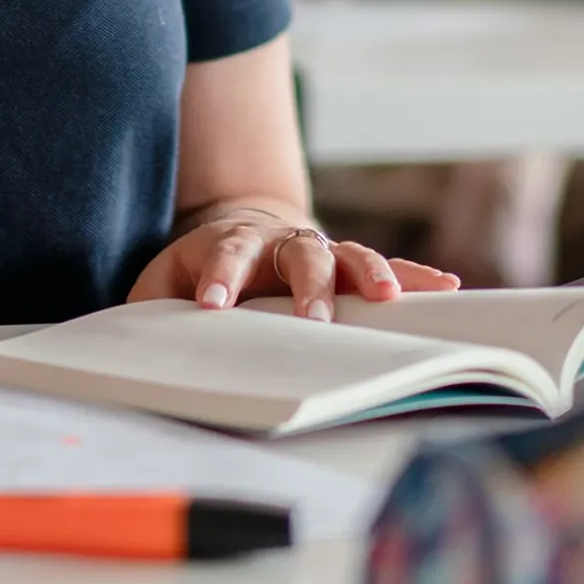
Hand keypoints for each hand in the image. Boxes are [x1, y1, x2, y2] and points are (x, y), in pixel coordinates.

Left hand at [127, 216, 459, 320]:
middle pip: (296, 254)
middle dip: (307, 285)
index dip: (221, 277)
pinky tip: (447, 287)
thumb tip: (136, 350)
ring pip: (346, 255)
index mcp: (227, 243)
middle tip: (312, 318)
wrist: (234, 233)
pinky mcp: (348, 266)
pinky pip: (388, 269)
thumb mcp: (162, 287)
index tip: (215, 304)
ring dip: (369, 275)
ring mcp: (317, 250)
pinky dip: (416, 277)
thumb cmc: (197, 274)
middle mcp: (277, 241)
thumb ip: (152, 311)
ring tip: (389, 299)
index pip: (222, 255)